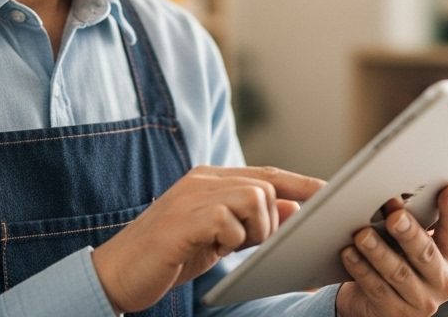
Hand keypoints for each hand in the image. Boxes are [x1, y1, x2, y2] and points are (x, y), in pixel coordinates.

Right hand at [91, 165, 323, 313]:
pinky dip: (230, 240)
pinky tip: (211, 250)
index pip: (268, 174)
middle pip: (266, 185)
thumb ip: (252, 221)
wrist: (116, 273)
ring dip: (254, 230)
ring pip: (254, 198)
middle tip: (251, 244)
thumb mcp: (219, 237)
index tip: (331, 194)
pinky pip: (229, 221)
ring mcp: (191, 196)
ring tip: (229, 247)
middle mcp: (202, 179)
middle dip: (273, 220)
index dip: (302, 184)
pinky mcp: (183, 219)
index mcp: (211, 179)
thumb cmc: (170, 256)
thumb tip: (294, 209)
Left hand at [336, 184, 447, 316]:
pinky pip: (376, 289)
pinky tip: (349, 253)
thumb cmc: (400, 259)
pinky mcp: (396, 314)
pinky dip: (362, 269)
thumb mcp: (416, 239)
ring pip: (398, 273)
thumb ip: (423, 215)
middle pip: (426, 254)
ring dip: (379, 252)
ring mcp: (421, 301)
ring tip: (363, 234)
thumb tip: (429, 180)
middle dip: (409, 233)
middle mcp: (443, 280)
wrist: (379, 304)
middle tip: (394, 215)